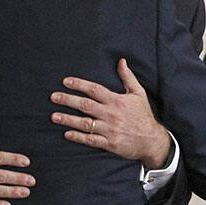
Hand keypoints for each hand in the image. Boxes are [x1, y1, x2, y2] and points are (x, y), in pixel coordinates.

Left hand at [50, 58, 170, 168]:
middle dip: (68, 100)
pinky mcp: (110, 143)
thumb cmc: (143, 115)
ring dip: (68, 119)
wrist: (153, 140)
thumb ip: (128, 77)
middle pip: (86, 105)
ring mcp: (110, 129)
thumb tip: (121, 61)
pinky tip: (67, 134)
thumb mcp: (139, 93)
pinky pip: (91, 140)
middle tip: (53, 97)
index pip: (94, 90)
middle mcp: (111, 114)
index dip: (79, 84)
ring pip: (85, 123)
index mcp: (117, 100)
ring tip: (54, 116)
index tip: (65, 81)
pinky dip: (78, 137)